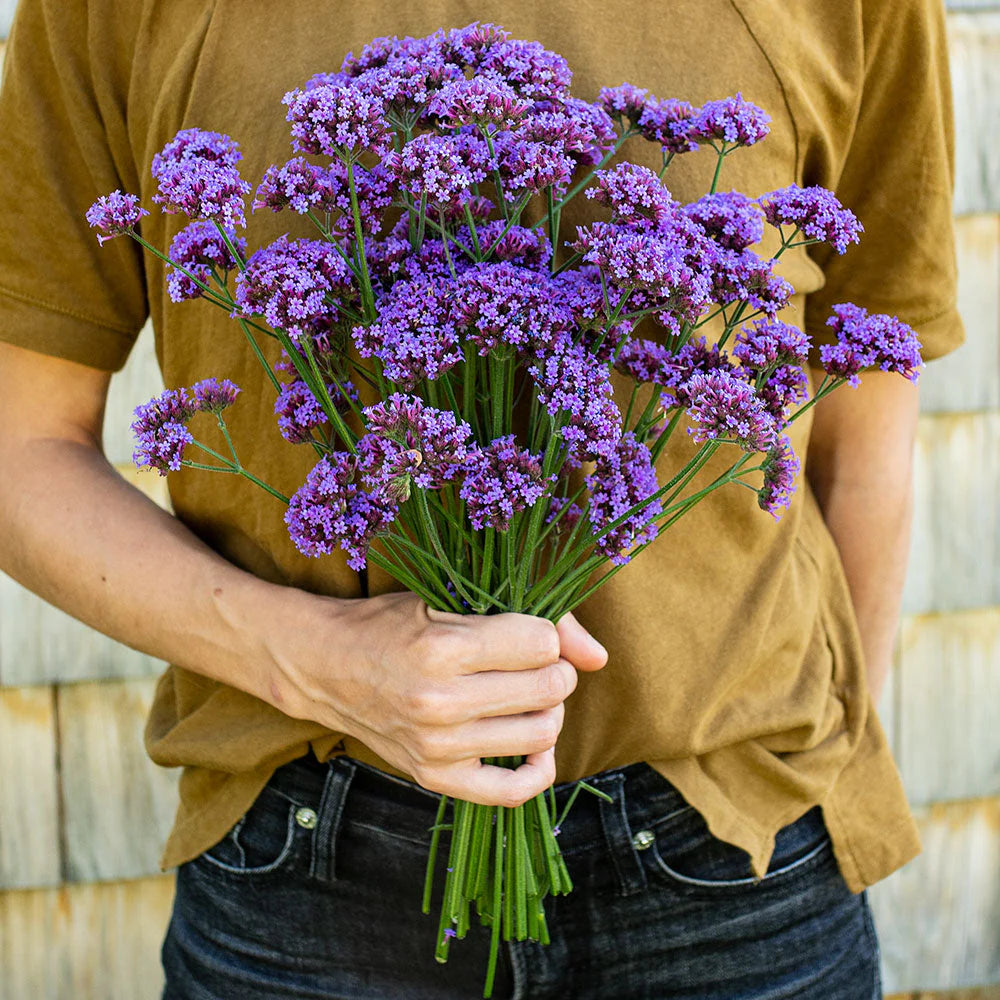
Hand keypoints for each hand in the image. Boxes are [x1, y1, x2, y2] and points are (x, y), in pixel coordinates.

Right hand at [267, 591, 606, 806]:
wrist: (325, 666)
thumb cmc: (390, 624)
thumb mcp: (449, 600)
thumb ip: (530, 620)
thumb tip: (599, 658)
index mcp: (442, 648)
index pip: (541, 643)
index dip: (544, 634)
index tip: (525, 632)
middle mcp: (440, 703)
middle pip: (549, 688)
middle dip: (555, 670)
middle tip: (532, 663)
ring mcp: (437, 747)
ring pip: (541, 734)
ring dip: (548, 710)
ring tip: (527, 696)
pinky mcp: (434, 777)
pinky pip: (512, 792)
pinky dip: (537, 769)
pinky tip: (532, 744)